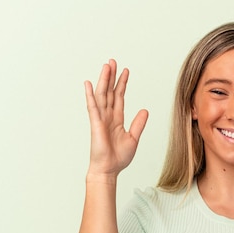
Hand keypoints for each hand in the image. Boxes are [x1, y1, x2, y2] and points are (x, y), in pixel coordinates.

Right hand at [84, 59, 148, 179]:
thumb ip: (138, 123)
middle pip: (109, 92)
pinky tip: (89, 84)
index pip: (119, 97)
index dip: (122, 84)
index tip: (125, 71)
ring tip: (106, 66)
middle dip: (111, 76)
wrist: (109, 170)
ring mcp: (101, 119)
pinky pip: (93, 107)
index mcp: (116, 119)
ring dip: (103, 80)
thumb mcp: (133, 138)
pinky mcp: (96, 124)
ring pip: (102, 95)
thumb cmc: (118, 157)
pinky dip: (90, 95)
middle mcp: (108, 117)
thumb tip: (145, 110)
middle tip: (113, 61)